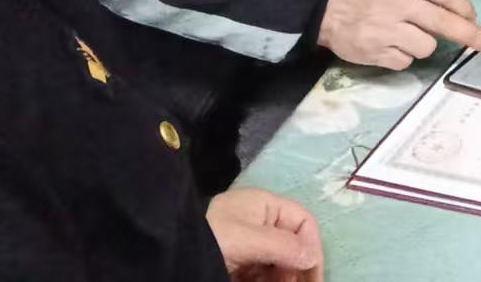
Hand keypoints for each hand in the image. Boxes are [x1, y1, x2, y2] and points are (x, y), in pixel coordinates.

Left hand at [206, 186, 322, 280]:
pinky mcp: (236, 264)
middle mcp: (258, 222)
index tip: (311, 275)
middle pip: (292, 244)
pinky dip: (269, 281)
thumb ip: (282, 246)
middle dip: (298, 267)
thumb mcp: (246, 240)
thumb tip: (311, 257)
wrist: (169, 257)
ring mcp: (246, 245)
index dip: (311, 246)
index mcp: (263, 205)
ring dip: (284, 278)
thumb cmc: (211, 239)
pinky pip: (262, 273)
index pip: (301, 221)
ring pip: (278, 263)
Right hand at [317, 0, 480, 69]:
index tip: (476, 19)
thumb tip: (459, 4)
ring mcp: (386, 30)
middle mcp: (396, 3)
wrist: (326, 10)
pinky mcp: (377, 53)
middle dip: (471, 35)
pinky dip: (404, 55)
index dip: (466, 8)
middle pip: (444, 22)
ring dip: (425, 44)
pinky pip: (407, 61)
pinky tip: (391, 44)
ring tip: (406, 34)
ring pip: (427, 46)